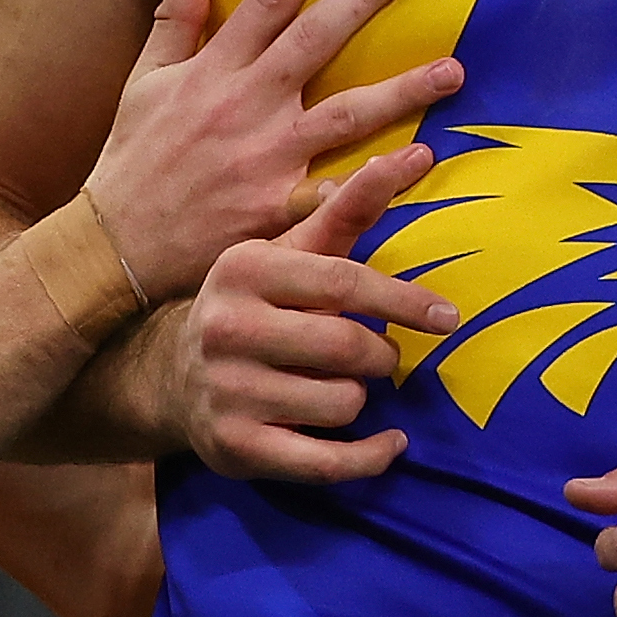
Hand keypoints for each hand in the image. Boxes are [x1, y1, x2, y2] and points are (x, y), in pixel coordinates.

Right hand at [82, 0, 460, 302]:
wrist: (116, 246)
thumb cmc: (134, 157)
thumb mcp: (143, 80)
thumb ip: (173, 17)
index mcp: (214, 70)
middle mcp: (245, 106)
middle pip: (314, 40)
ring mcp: (265, 158)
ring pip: (344, 115)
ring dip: (401, 91)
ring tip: (453, 70)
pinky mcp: (277, 209)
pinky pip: (335, 192)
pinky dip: (375, 180)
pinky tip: (420, 162)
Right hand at [174, 147, 456, 481]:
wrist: (169, 373)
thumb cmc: (253, 303)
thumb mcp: (290, 250)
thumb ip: (350, 207)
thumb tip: (416, 154)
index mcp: (246, 270)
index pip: (341, 283)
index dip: (402, 300)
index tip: (447, 317)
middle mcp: (228, 328)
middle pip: (346, 348)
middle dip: (380, 355)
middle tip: (380, 356)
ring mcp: (228, 391)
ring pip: (341, 403)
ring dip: (359, 398)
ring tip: (340, 386)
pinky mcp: (235, 447)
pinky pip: (324, 463)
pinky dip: (368, 458)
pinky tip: (388, 444)